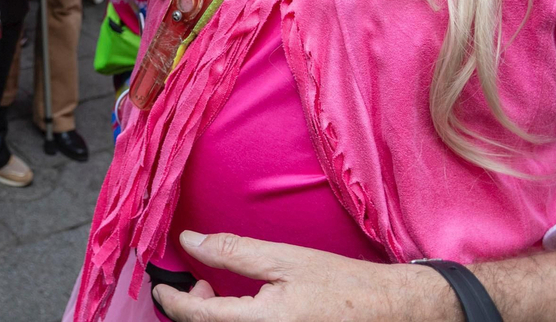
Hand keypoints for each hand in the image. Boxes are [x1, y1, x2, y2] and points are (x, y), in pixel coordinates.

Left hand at [152, 230, 455, 321]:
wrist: (393, 312)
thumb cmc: (344, 285)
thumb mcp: (285, 259)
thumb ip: (233, 252)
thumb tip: (189, 242)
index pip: (198, 318)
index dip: (173, 300)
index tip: (162, 286)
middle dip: (193, 311)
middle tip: (200, 285)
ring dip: (213, 319)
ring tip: (219, 296)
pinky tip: (245, 310)